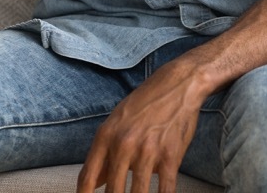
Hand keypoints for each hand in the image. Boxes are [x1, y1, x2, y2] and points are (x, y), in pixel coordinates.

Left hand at [75, 58, 209, 192]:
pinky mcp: (170, 156)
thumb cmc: (146, 103)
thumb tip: (93, 183)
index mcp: (106, 135)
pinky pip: (164, 189)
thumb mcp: (117, 122)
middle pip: (112, 191)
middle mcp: (124, 144)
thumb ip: (104, 153)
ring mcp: (147, 151)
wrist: (179, 84)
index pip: (87, 177)